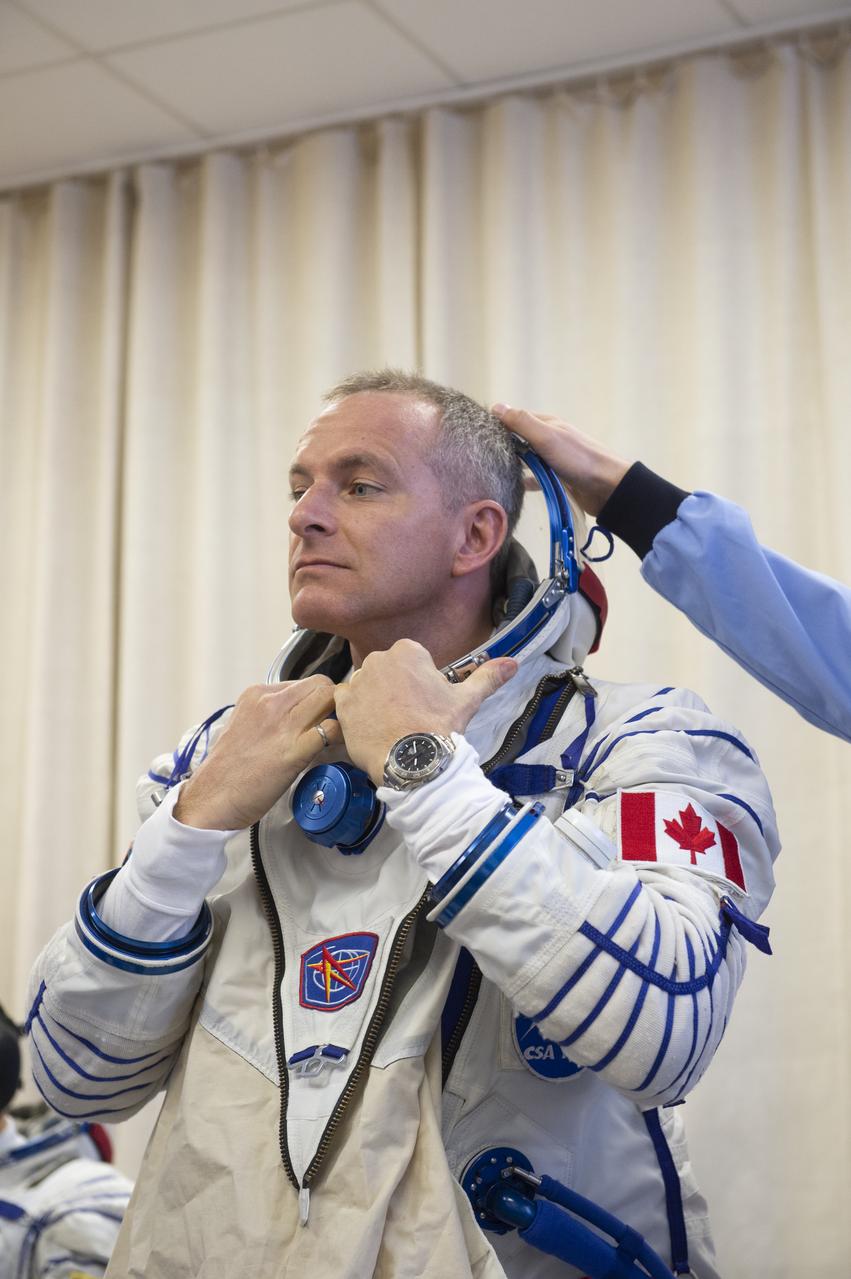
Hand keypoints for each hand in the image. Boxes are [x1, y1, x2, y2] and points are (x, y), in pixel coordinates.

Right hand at [173, 677, 341, 829]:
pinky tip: (333, 748)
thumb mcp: (243, 726)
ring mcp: (282, 725)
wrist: (211, 799)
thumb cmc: (227, 770)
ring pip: (329, 698)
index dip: (314, 699)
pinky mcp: (294, 751)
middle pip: (320, 684)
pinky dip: (339, 736)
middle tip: (331, 723)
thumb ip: (268, 716)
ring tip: (335, 735)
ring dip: (339, 715)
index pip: (302, 683)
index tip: (317, 715)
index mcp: (256, 695)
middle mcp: (270, 703)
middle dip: (332, 702)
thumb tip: (294, 717)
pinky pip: (331, 730)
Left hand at [334, 639, 516, 785]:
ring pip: (368, 687)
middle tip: (410, 717)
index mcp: (408, 651)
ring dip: (376, 701)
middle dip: (396, 690)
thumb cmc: (439, 726)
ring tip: (392, 726)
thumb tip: (513, 663)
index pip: (412, 662)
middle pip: (388, 672)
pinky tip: (373, 729)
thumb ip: (488, 677)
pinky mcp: (342, 704)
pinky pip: (347, 703)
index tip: (425, 704)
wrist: (412, 760)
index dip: (420, 684)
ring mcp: (357, 681)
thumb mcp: (467, 700)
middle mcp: (378, 659)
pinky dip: (357, 714)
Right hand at [490, 405, 631, 516]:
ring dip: (512, 464)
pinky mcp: (557, 478)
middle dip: (503, 446)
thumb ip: (522, 423)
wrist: (607, 488)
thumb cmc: (578, 459)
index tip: (477, 436)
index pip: (516, 419)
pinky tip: (512, 487)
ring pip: (526, 459)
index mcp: (547, 424)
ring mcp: (553, 459)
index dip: (498, 425)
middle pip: (520, 440)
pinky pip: (534, 478)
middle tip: (480, 458)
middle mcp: (550, 439)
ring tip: (491, 473)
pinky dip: (524, 481)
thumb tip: (496, 406)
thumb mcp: (546, 437)